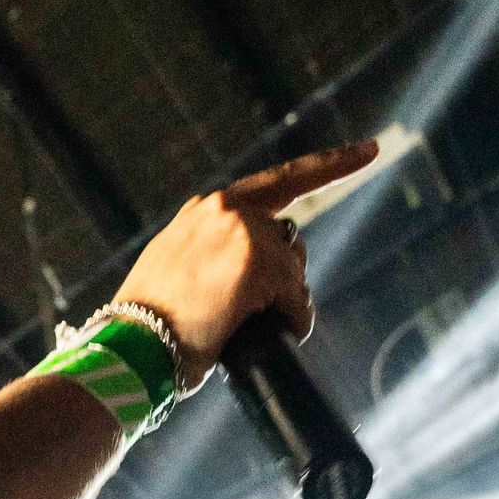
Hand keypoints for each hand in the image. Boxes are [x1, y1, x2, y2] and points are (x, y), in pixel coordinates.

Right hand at [116, 142, 374, 387]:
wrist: (128, 348)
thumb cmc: (149, 327)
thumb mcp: (176, 274)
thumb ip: (213, 257)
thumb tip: (257, 280)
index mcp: (206, 211)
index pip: (281, 181)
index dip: (330, 166)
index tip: (369, 149)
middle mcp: (225, 209)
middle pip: (289, 243)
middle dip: (283, 281)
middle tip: (247, 317)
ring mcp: (243, 232)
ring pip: (292, 274)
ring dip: (281, 306)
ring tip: (239, 331)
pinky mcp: (256, 263)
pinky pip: (295, 300)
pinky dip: (290, 324)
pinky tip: (262, 339)